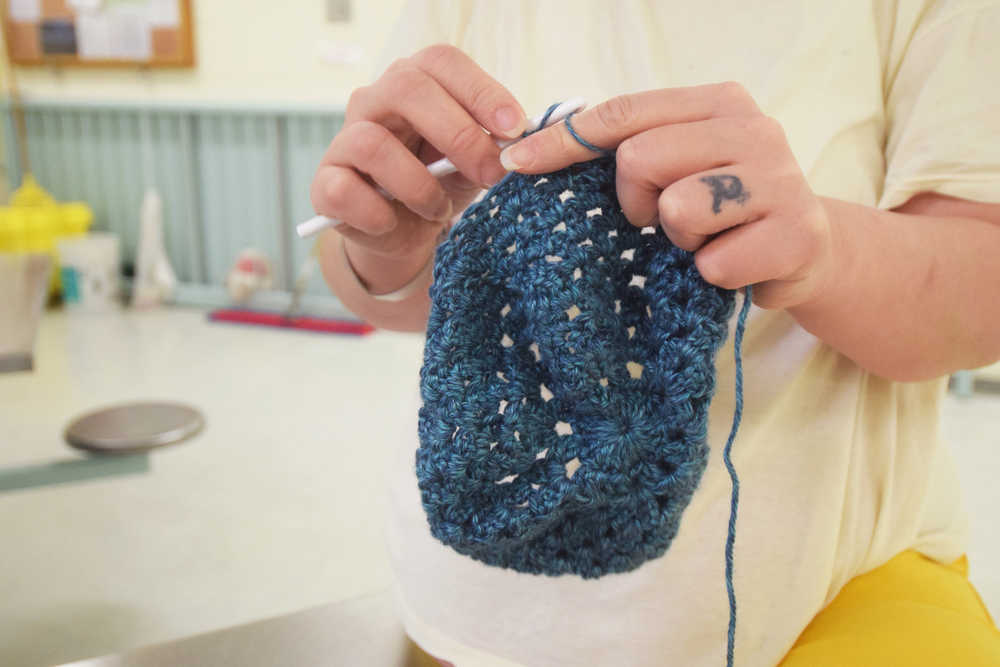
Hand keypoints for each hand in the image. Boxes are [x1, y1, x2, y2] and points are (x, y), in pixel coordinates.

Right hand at [310, 45, 526, 285]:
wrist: (404, 232)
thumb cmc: (441, 182)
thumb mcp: (473, 160)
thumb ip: (491, 144)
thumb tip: (518, 142)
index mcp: (414, 82)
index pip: (442, 62)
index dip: (481, 90)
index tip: (516, 128)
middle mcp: (374, 101)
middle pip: (406, 87)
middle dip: (458, 133)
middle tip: (491, 173)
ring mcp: (345, 140)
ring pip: (373, 143)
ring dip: (418, 183)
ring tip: (438, 208)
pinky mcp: (326, 184)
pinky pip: (343, 189)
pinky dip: (376, 211)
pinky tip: (393, 221)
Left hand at [498, 83, 834, 309]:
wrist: (808, 252)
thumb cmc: (725, 209)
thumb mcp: (681, 165)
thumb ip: (631, 148)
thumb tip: (531, 150)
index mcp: (719, 101)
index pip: (624, 114)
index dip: (564, 141)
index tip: (516, 164)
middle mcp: (754, 128)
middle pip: (640, 158)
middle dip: (635, 201)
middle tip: (662, 218)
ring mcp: (780, 179)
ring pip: (678, 208)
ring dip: (678, 238)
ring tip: (706, 238)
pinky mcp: (796, 234)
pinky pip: (712, 262)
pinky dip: (710, 274)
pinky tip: (735, 264)